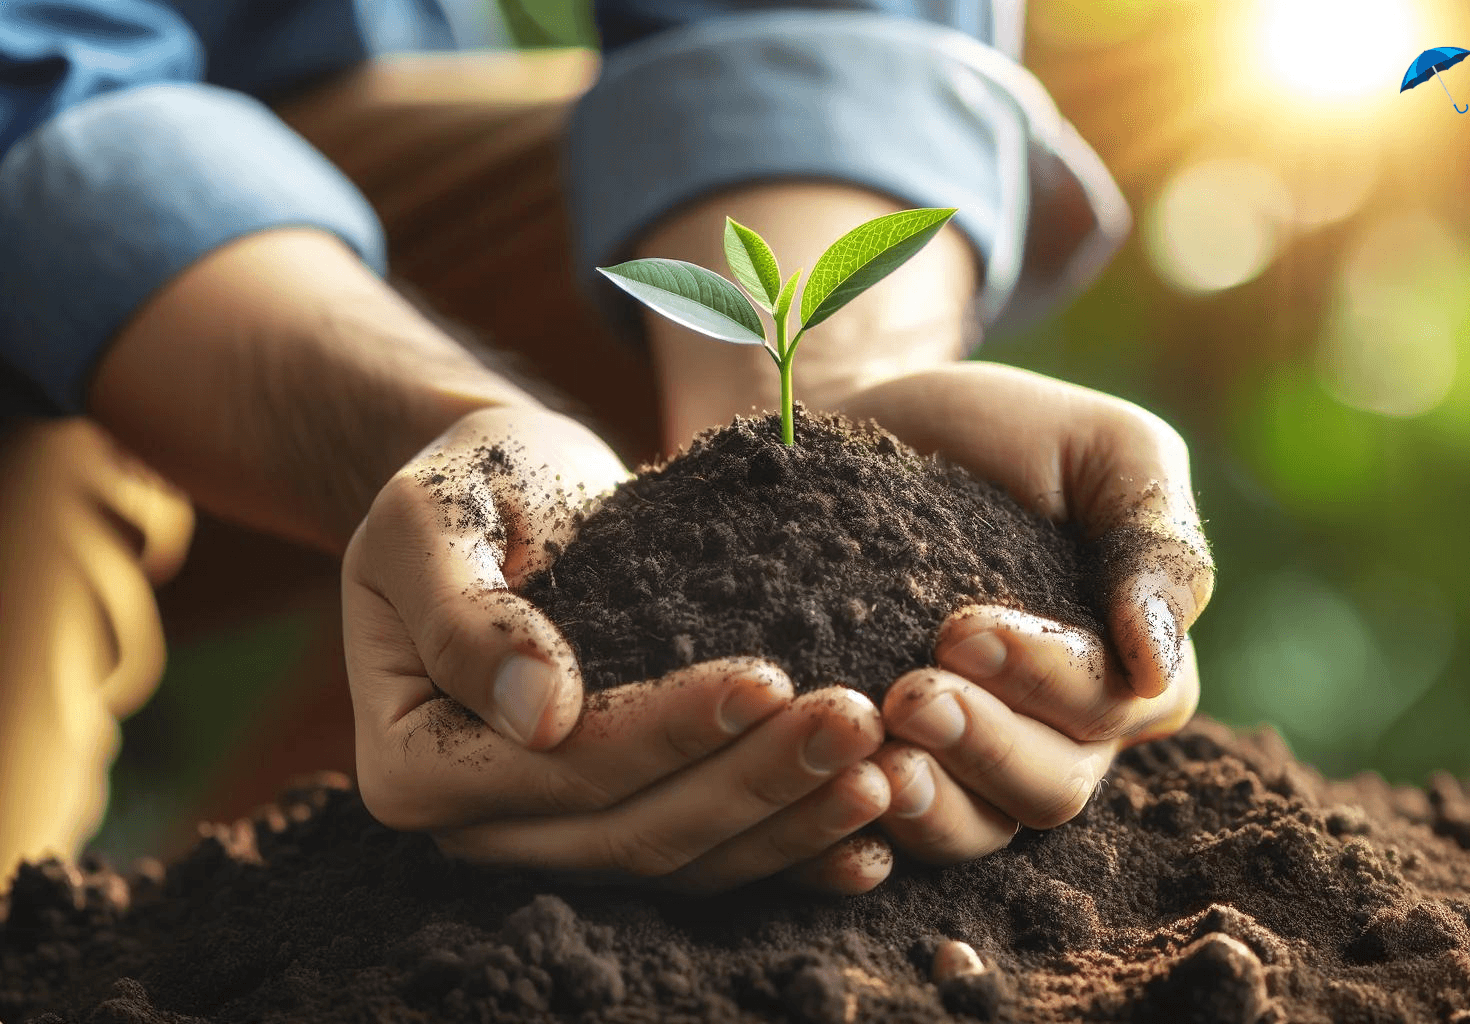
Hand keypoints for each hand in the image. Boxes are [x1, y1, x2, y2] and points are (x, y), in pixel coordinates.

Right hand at [343, 406, 891, 892]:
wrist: (513, 491)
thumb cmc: (468, 486)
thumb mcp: (435, 516)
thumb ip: (464, 612)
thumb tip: (536, 716)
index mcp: (411, 763)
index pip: (561, 767)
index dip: (667, 732)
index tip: (766, 678)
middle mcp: (482, 826)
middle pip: (635, 832)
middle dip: (754, 780)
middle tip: (858, 722)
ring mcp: (560, 836)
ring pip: (688, 859)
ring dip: (791, 821)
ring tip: (883, 769)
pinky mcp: (631, 818)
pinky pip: (716, 859)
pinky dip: (795, 854)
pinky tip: (872, 838)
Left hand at [836, 363, 1211, 861]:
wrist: (861, 429)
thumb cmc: (1001, 434)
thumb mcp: (1106, 450)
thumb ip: (1158, 540)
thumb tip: (1159, 665)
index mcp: (1130, 670)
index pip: (1111, 708)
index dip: (1044, 679)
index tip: (961, 627)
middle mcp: (1063, 738)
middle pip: (1049, 788)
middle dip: (981, 747)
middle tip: (906, 695)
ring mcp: (973, 769)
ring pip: (976, 831)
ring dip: (927, 806)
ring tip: (868, 760)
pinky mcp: (887, 777)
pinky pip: (884, 844)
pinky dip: (857, 839)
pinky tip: (821, 802)